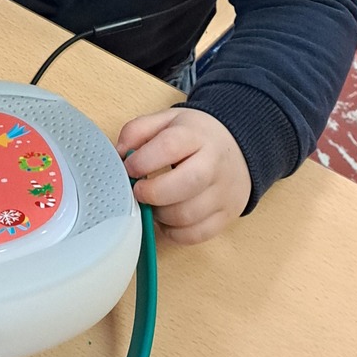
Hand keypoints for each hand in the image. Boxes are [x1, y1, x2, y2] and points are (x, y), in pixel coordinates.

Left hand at [115, 107, 251, 245]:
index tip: (129, 168)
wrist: (238, 148)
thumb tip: (118, 155)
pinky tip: (167, 219)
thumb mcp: (166, 121)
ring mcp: (223, 193)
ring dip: (160, 215)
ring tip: (154, 203)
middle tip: (139, 191)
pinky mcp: (226, 216)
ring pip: (187, 215)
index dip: (142, 161)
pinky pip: (195, 235)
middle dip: (152, 193)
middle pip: (184, 184)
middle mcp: (214, 165)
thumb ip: (137, 131)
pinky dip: (174, 232)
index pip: (169, 147)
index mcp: (196, 136)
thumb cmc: (195, 137)